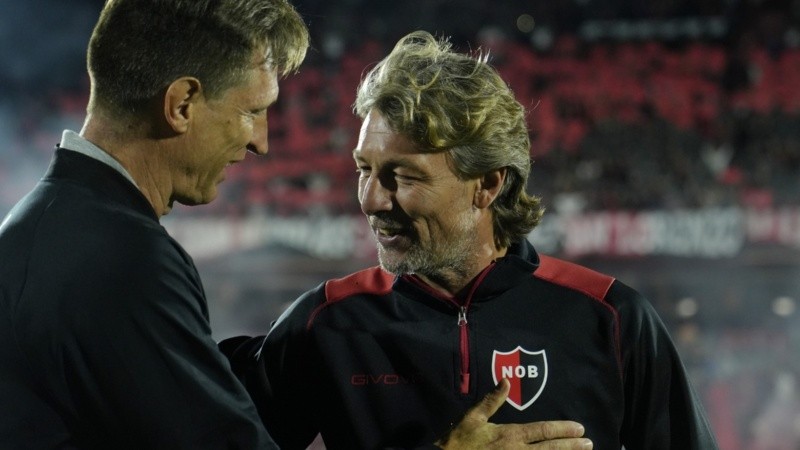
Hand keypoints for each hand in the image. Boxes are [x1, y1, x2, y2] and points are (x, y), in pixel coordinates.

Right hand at [436, 379, 592, 448]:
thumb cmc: (460, 441)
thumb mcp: (474, 417)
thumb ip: (493, 400)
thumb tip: (507, 380)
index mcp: (510, 435)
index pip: (543, 431)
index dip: (563, 429)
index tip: (579, 428)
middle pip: (550, 449)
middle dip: (572, 446)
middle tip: (589, 443)